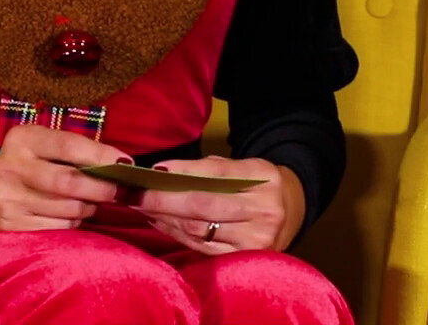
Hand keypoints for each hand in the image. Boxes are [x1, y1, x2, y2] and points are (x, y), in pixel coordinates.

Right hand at [0, 124, 129, 231]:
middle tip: (118, 190)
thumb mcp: (43, 146)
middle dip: (102, 188)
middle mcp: (9, 168)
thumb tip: (121, 164)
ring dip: (88, 207)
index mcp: (21, 139)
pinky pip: (58, 228)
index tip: (125, 163)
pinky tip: (68, 214)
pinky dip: (72, 222)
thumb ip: (76, 150)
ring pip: (68, 209)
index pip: (69, 145)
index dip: (101, 154)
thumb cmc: (31, 165)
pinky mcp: (10, 226)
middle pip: (69, 182)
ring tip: (88, 201)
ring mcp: (7, 200)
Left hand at [133, 156, 303, 254]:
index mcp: (264, 179)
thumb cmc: (258, 185)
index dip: (182, 172)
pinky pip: (202, 247)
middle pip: (203, 205)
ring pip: (198, 230)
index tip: (154, 171)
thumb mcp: (244, 167)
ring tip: (143, 207)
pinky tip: (161, 223)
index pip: (217, 174)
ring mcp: (255, 240)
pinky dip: (177, 235)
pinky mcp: (243, 259)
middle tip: (136, 193)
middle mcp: (264, 212)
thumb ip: (209, 169)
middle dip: (164, 200)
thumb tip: (164, 172)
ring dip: (165, 219)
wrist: (291, 211)